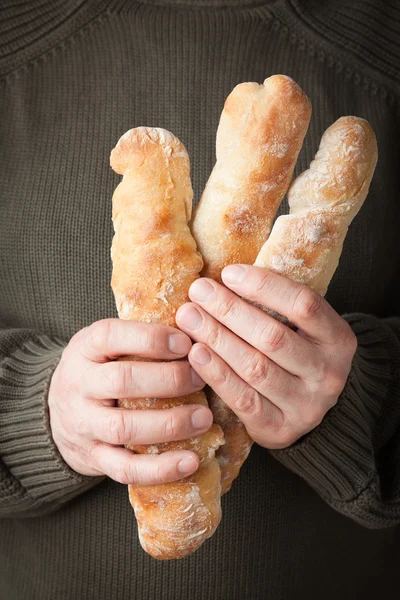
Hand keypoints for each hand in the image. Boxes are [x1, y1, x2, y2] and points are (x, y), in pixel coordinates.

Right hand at [48, 319, 211, 483]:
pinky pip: (126, 469)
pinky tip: (191, 461)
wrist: (57, 413)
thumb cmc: (99, 370)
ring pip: (124, 427)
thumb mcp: (107, 345)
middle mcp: (79, 385)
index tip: (186, 343)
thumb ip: (140, 336)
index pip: (110, 336)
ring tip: (205, 418)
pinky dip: (160, 469)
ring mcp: (84, 424)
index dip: (150, 339)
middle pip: (122, 381)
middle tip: (201, 378)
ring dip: (170, 424)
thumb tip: (196, 323)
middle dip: (169, 379)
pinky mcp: (94, 458)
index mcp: (84, 348)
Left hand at [175, 265, 356, 448]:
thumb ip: (275, 306)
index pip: (304, 305)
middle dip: (230, 310)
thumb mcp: (302, 329)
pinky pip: (244, 400)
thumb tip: (224, 276)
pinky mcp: (280, 429)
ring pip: (256, 368)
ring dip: (217, 339)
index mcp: (338, 339)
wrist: (310, 411)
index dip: (265, 286)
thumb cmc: (295, 356)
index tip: (228, 273)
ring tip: (189, 318)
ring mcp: (306, 405)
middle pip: (273, 337)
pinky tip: (196, 354)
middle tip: (198, 291)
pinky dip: (217, 374)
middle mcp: (328, 373)